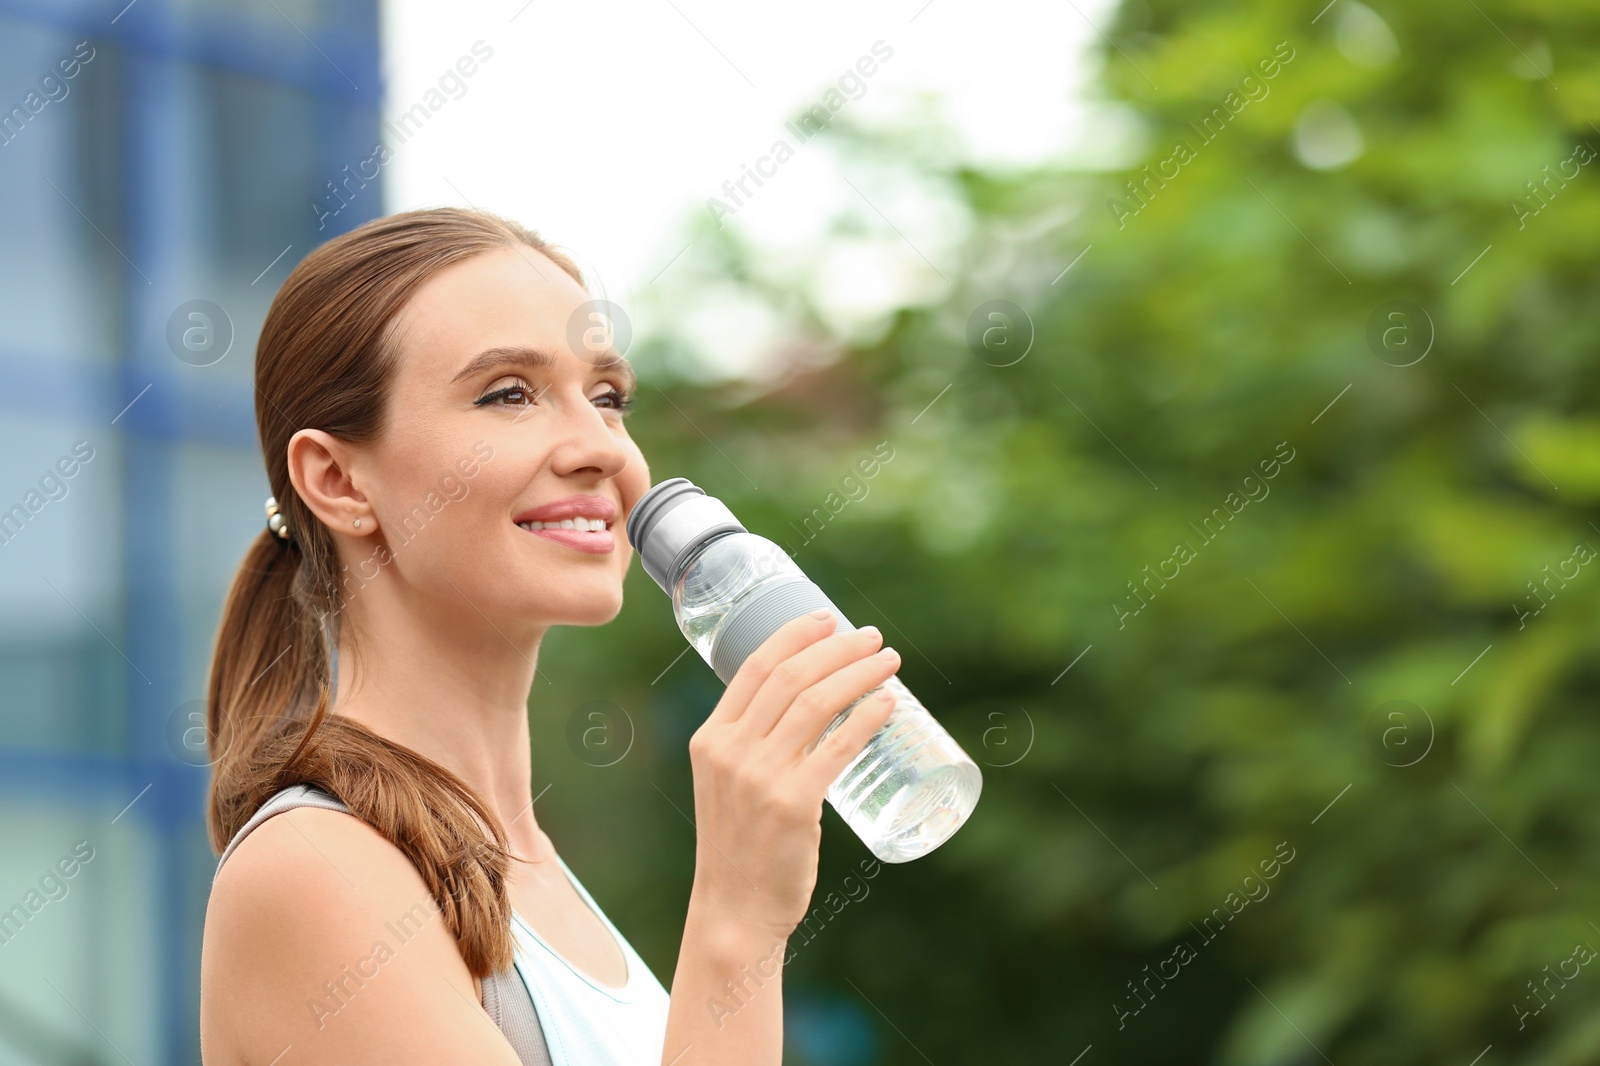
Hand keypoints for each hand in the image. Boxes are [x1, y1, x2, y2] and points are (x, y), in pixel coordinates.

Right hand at [684, 610, 900, 942]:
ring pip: (818, 703)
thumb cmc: (740, 846)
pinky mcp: (793, 805)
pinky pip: (838, 747)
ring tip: (889, 662)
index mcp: (711, 738)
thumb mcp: (727, 783)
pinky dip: (867, 718)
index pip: (755, 666)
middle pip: (793, 677)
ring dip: (860, 674)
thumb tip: (805, 705)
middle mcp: (731, 750)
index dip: (795, 634)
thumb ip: (752, 745)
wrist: (734, 910)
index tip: (828, 618)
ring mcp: (761, 777)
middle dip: (838, 647)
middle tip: (872, 638)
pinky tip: (889, 705)